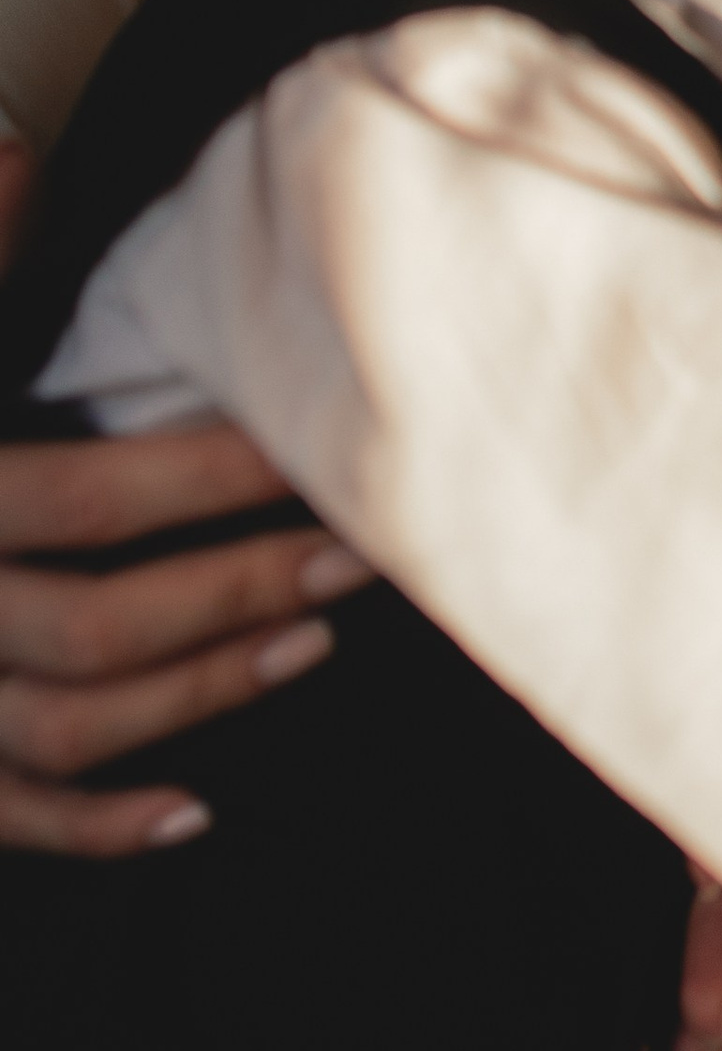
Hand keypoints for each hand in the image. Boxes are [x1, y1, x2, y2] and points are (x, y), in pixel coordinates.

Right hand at [0, 424, 371, 854]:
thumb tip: (51, 223)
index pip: (85, 494)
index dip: (213, 475)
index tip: (318, 446)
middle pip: (94, 622)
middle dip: (239, 588)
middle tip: (357, 553)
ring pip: (67, 724)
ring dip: (200, 691)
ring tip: (308, 640)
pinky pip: (10, 818)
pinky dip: (101, 827)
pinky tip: (194, 812)